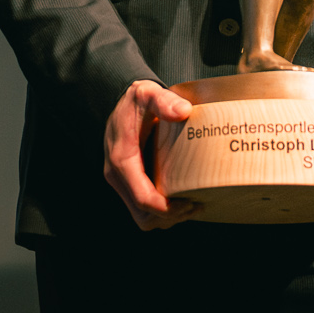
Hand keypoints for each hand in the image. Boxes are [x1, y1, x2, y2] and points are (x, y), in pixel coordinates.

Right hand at [103, 80, 199, 229]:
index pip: (143, 199)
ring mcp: (121, 182)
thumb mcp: (147, 93)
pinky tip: (181, 199)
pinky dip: (162, 212)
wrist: (118, 102)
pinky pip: (143, 208)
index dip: (167, 209)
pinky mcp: (128, 183)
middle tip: (195, 206)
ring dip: (167, 218)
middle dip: (170, 217)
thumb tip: (183, 111)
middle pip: (143, 216)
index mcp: (122, 160)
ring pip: (142, 218)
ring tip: (192, 207)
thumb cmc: (134, 101)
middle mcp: (118, 176)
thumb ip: (163, 100)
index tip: (190, 202)